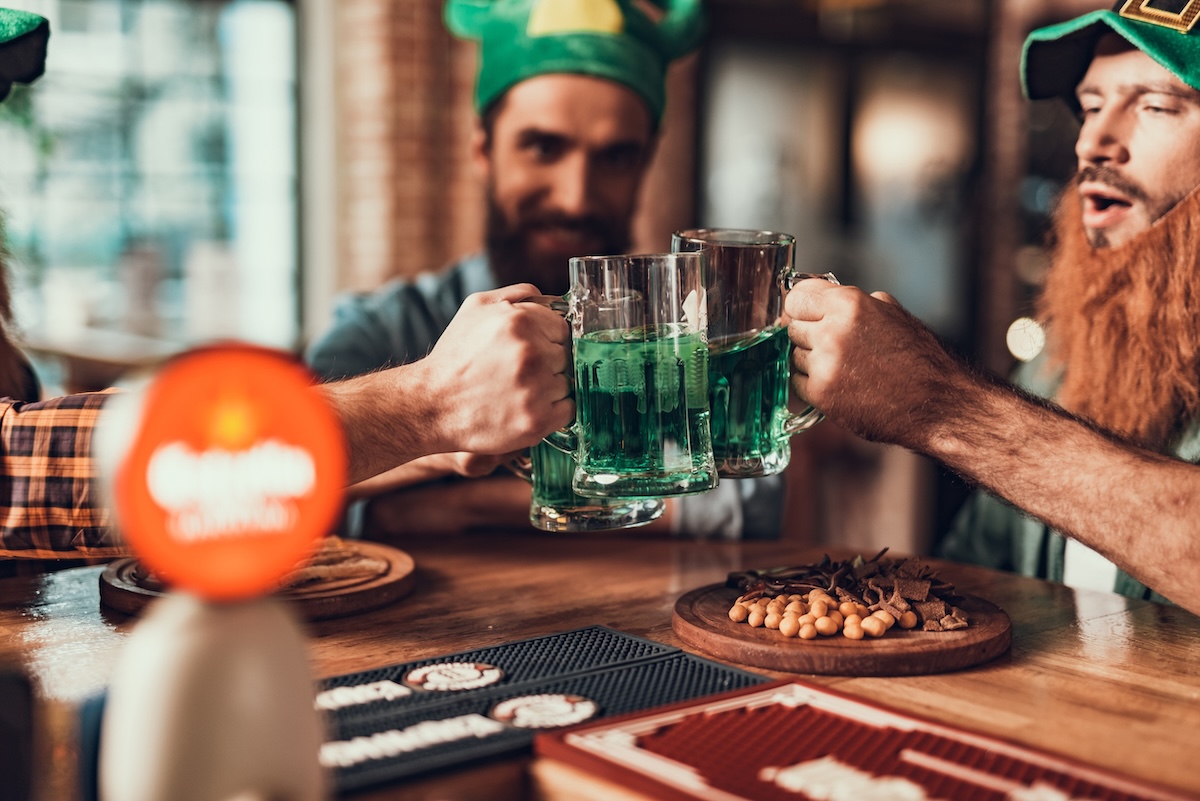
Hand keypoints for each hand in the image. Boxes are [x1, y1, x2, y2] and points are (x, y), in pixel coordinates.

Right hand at [416, 284, 573, 454]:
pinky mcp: (536, 420)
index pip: (562, 328)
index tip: (529, 351)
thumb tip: (554, 300)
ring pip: (566, 383)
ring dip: (548, 388)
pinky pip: (567, 411)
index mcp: (520, 321)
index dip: (546, 340)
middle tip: (517, 373)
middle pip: (565, 356)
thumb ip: (518, 295)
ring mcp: (535, 388)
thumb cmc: (454, 357)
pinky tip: (526, 407)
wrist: (432, 405)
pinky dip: (553, 411)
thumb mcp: (476, 308)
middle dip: (547, 363)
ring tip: (516, 391)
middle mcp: (531, 353)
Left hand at [785, 279, 966, 449]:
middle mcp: (832, 331)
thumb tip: (823, 298)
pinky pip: (797, 382)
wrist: (936, 404)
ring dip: (811, 360)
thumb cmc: (920, 359)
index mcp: (850, 304)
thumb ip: (853, 303)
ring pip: (794, 354)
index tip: (804, 313)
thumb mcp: (891, 313)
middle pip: (792, 326)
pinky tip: (841, 384)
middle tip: (833, 345)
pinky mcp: (821, 394)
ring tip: (845, 367)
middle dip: (808, 334)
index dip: (801, 306)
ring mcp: (824, 364)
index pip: (797, 296)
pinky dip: (812, 384)